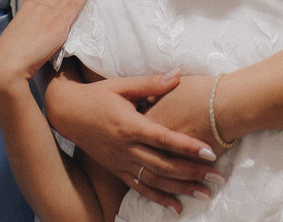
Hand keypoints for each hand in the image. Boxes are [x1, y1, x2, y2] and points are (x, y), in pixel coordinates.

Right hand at [0, 0, 94, 88]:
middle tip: (79, 11)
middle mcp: (38, 7)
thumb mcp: (15, 40)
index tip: (58, 20)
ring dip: (80, 1)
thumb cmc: (8, 60)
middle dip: (68, 6)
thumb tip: (34, 41)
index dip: (54, 14)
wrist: (6, 67)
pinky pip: (75, 4)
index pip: (46, 7)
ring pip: (69, 4)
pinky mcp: (59, 23)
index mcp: (26, 10)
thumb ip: (28, 35)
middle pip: (59, 4)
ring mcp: (49, 14)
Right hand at [45, 71, 219, 210]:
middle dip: (192, 172)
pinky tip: (176, 207)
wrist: (66, 112)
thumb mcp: (122, 85)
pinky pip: (139, 187)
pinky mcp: (115, 169)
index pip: (164, 139)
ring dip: (180, 188)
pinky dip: (158, 198)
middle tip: (216, 177)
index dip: (187, 146)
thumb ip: (151, 83)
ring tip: (204, 193)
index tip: (209, 153)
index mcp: (130, 125)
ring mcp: (120, 161)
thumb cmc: (96, 95)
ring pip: (154, 180)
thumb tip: (178, 74)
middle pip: (163, 164)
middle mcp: (126, 148)